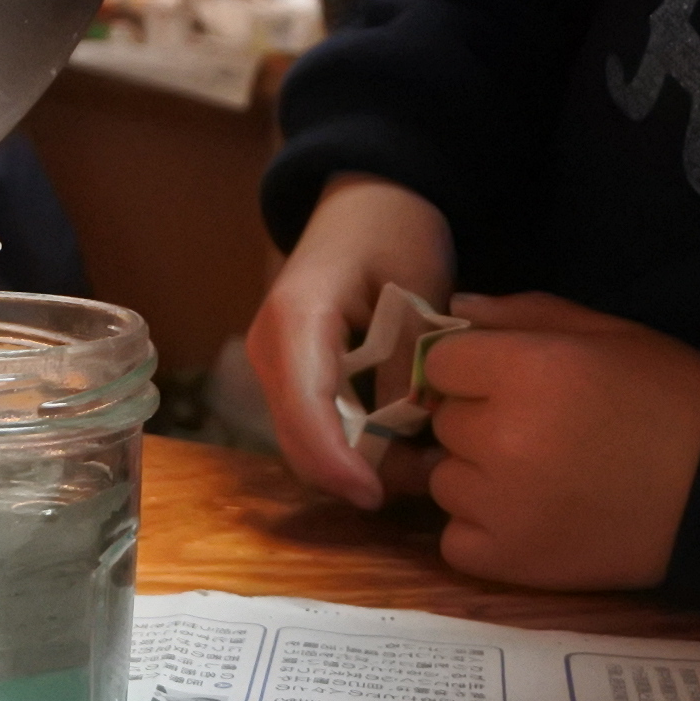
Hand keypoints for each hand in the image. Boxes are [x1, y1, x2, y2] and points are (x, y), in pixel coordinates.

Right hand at [247, 173, 454, 509]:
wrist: (367, 205)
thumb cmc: (394, 230)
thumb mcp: (416, 287)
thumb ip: (407, 358)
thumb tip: (408, 429)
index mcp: (295, 319)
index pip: (305, 410)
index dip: (337, 463)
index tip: (375, 495)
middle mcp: (270, 351)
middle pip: (300, 441)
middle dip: (357, 474)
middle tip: (429, 479)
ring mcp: (276, 370)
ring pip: (308, 446)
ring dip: (363, 466)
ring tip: (428, 462)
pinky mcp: (292, 383)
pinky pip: (318, 432)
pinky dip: (360, 449)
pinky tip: (409, 445)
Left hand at [414, 293, 699, 589]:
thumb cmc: (672, 398)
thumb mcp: (607, 334)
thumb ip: (523, 315)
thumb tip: (455, 306)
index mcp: (525, 372)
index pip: (439, 364)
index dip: (470, 369)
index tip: (506, 381)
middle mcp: (500, 438)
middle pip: (444, 423)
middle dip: (479, 421)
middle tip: (538, 432)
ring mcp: (498, 505)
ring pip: (445, 481)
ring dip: (477, 478)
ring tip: (539, 478)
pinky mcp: (506, 560)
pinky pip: (454, 540)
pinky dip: (481, 531)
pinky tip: (528, 519)